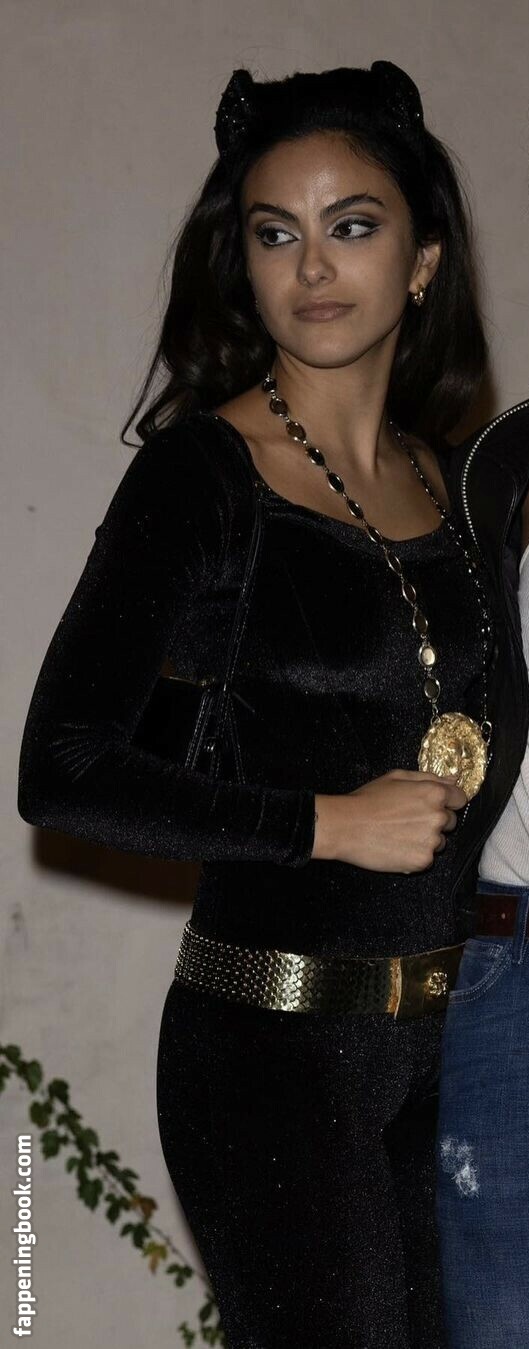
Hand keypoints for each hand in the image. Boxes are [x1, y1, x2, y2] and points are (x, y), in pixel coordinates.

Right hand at [312, 769, 466, 871]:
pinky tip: (397, 846)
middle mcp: (438, 817)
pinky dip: (415, 854)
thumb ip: (429, 777)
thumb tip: (453, 780)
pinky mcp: (422, 861)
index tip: (433, 805)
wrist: (346, 826)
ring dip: (426, 839)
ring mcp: (432, 841)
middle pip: (451, 821)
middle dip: (435, 820)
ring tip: (400, 834)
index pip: (460, 798)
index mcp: (434, 793)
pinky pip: (427, 858)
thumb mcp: (397, 777)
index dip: (448, 801)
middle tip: (408, 820)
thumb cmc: (368, 799)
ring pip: (440, 841)